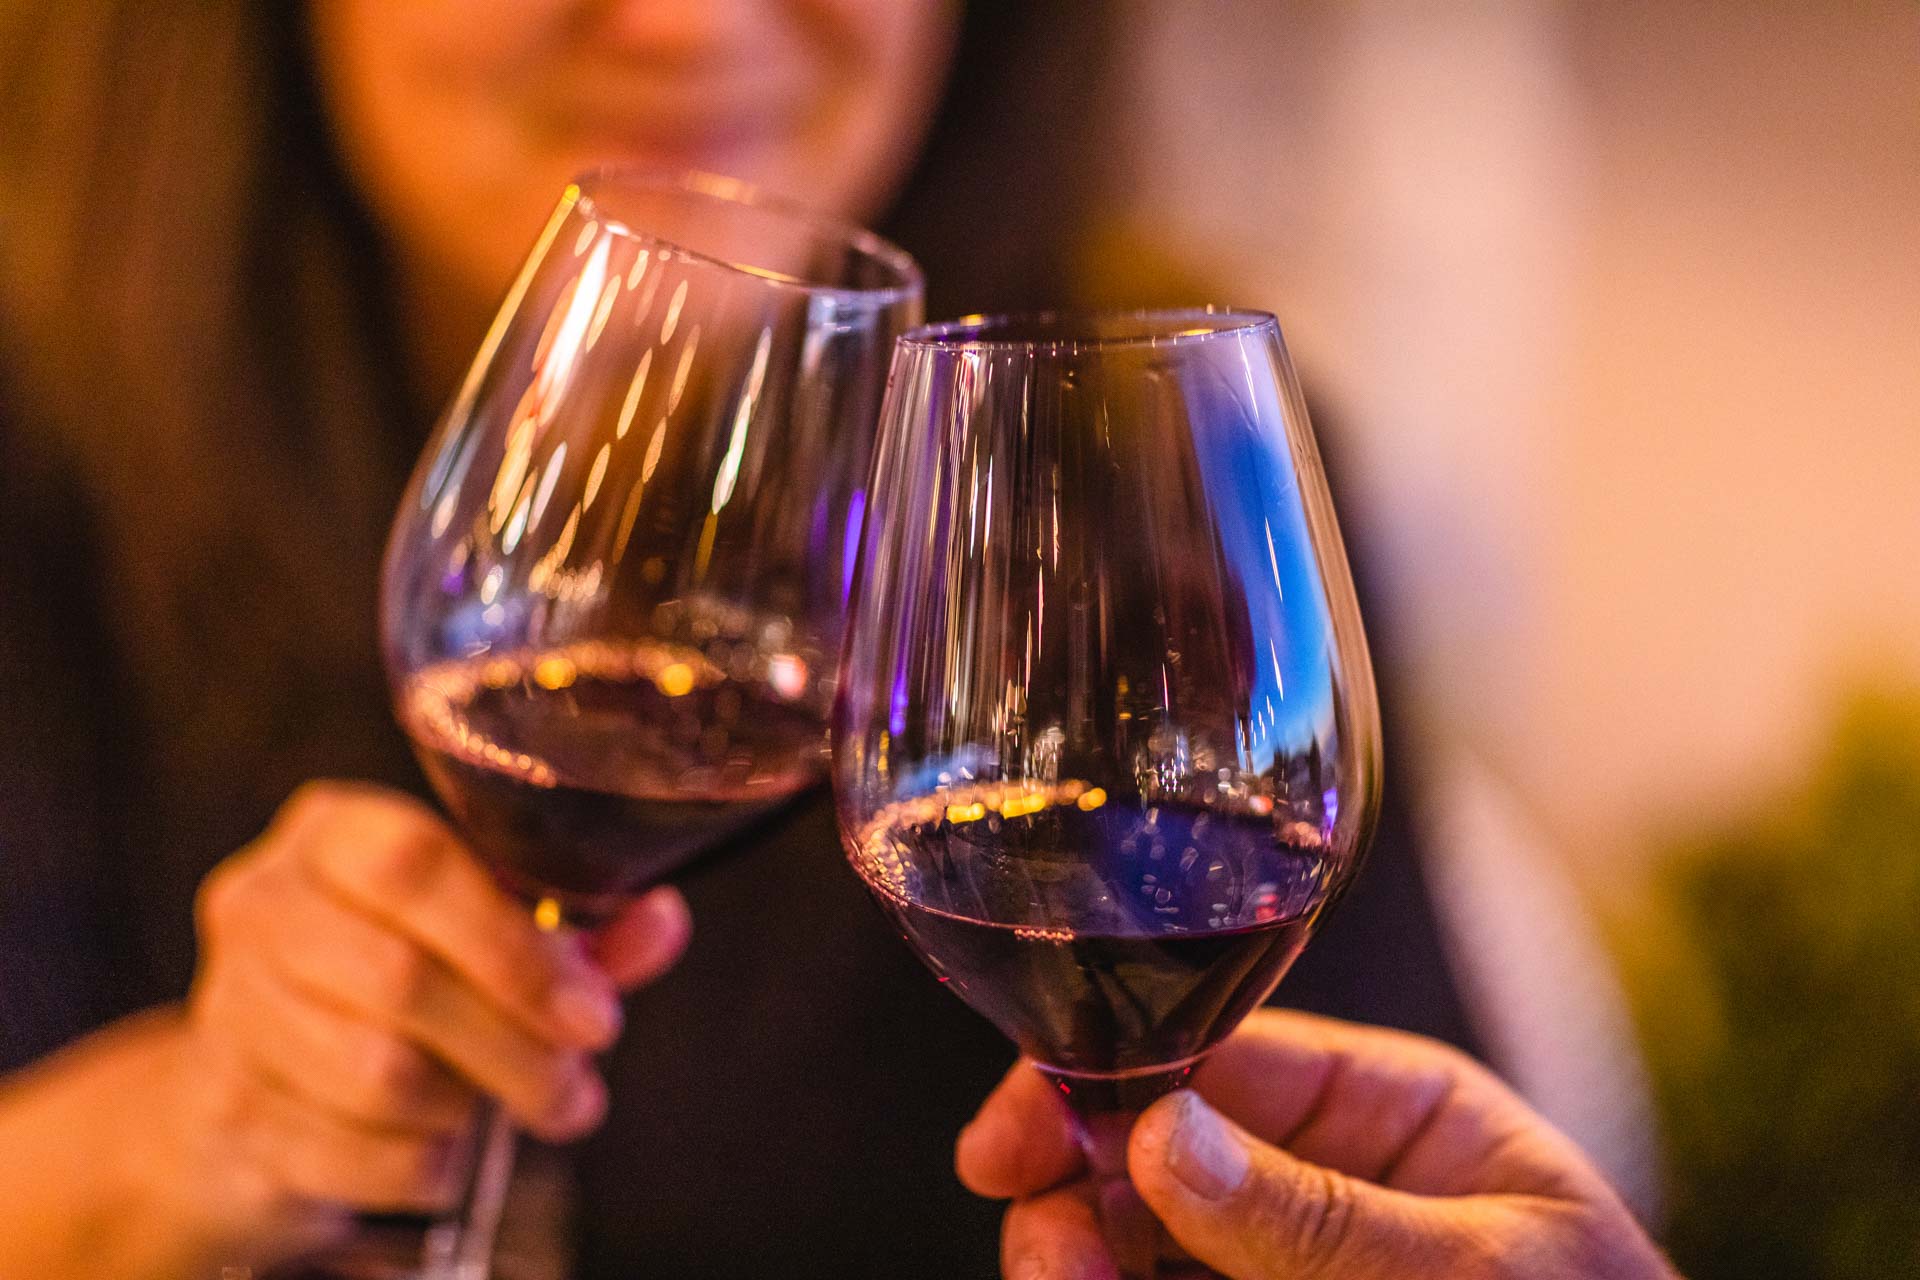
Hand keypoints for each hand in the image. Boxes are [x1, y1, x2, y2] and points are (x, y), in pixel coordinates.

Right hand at [169, 780, 690, 1249]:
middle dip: (515, 1045)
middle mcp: (264, 904)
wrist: (250, 1087)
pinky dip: (418, 1165)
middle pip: (399, 978)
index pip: (415, 863)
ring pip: (376, 1072)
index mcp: (334, 832)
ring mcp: (228, 1008)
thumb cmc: (392, 983)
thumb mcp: (484, 935)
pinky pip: (346, 1153)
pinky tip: (445, 1152)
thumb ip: (575, 932)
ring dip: (472, 1104)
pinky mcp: (223, 1111)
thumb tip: (659, 924)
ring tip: (518, 1110)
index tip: (591, 1013)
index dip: (514, 945)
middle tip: (577, 1088)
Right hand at [957, 1009, 1677, 1278]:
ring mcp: (1287, 1261)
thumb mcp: (1480, 1272)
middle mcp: (1323, 1177)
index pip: (1221, 1056)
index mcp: (1391, 1110)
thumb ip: (1319, 1217)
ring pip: (1144, 1244)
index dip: (1100, 1084)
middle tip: (1045, 1260)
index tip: (1010, 1142)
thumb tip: (1159, 1136)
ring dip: (1086, 1261)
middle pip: (1153, 1158)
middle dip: (1078, 1197)